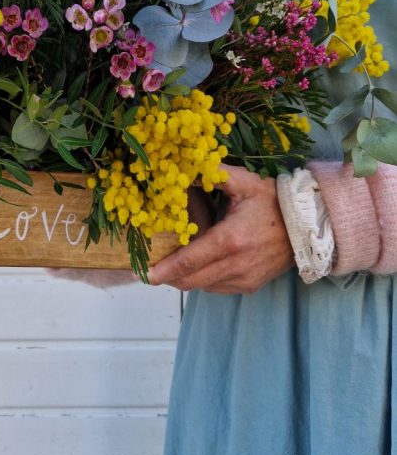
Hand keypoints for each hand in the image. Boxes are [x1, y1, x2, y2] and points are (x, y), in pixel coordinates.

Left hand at [147, 166, 294, 293]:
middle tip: (151, 268)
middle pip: (191, 280)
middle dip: (168, 276)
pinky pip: (217, 288)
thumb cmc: (275, 201)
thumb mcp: (244, 182)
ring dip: (185, 278)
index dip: (164, 269)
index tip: (144, 273)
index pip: (189, 261)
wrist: (309, 226)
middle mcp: (236, 265)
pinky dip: (203, 280)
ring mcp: (244, 279)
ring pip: (202, 287)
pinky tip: (200, 265)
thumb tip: (185, 166)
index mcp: (230, 240)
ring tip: (173, 264)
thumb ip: (213, 173)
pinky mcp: (250, 286)